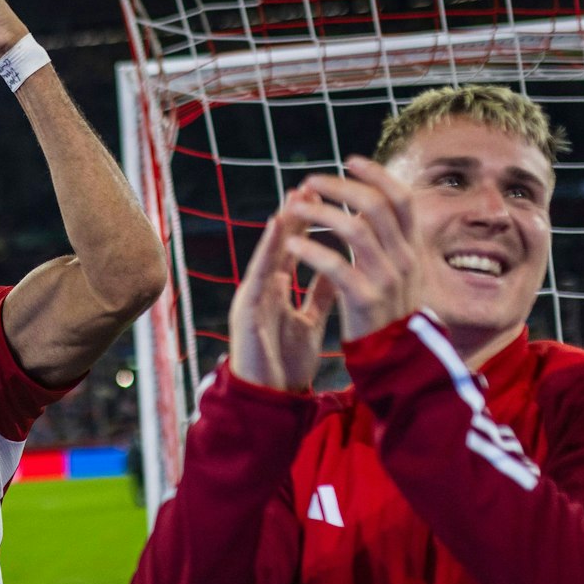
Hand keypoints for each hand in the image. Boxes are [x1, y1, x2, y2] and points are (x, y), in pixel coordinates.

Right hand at [228, 188, 336, 391]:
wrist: (266, 396)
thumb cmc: (284, 361)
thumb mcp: (310, 320)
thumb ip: (319, 293)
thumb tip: (337, 267)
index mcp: (278, 290)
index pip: (294, 248)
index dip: (309, 224)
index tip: (327, 198)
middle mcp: (262, 289)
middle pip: (279, 245)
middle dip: (294, 217)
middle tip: (308, 187)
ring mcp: (252, 299)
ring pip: (267, 257)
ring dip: (279, 229)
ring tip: (292, 203)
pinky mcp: (246, 314)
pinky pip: (258, 281)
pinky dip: (267, 256)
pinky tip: (277, 238)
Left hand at [283, 158, 420, 342]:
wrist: (395, 359)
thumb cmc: (388, 312)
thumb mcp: (398, 272)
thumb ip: (388, 241)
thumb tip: (369, 206)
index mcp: (412, 248)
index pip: (401, 198)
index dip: (377, 175)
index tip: (350, 160)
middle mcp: (404, 258)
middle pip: (376, 205)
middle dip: (341, 187)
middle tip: (310, 182)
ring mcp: (386, 279)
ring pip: (354, 230)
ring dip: (319, 214)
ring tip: (294, 210)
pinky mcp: (364, 300)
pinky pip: (335, 267)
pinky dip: (311, 252)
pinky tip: (292, 246)